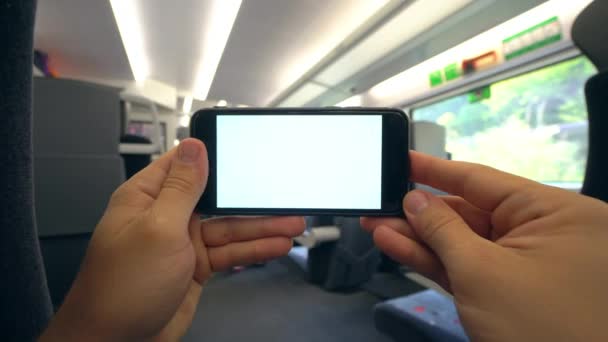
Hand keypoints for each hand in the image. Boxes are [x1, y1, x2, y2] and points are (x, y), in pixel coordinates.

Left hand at [40, 139, 304, 340]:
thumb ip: (181, 188)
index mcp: (147, 197)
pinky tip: (275, 245)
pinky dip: (253, 251)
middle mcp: (165, 216)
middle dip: (250, 200)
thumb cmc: (122, 288)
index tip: (249, 154)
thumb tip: (194, 147)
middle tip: (282, 197)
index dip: (216, 158)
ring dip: (260, 228)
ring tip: (292, 224)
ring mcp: (182, 242)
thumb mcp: (158, 229)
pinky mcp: (195, 266)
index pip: (185, 165)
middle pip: (216, 199)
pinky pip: (229, 252)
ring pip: (229, 228)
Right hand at [362, 151, 607, 341]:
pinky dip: (433, 259)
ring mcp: (526, 264)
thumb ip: (442, 230)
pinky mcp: (509, 291)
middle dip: (419, 212)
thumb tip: (414, 200)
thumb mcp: (482, 272)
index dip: (437, 170)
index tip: (403, 160)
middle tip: (379, 204)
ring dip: (418, 238)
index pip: (483, 180)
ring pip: (462, 242)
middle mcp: (543, 232)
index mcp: (554, 213)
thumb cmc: (545, 329)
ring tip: (375, 226)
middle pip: (468, 212)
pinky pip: (467, 266)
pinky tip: (396, 246)